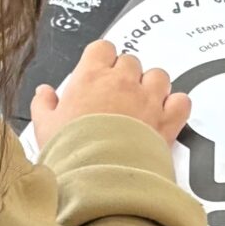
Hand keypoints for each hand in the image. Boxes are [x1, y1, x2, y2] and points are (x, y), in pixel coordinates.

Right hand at [30, 39, 191, 148]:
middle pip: (130, 61)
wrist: (98, 177)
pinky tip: (164, 116)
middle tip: (116, 98)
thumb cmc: (72, 152)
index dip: (102, 60)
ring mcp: (148, 98)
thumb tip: (43, 93)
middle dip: (125, 76)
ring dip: (152, 86)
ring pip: (158, 75)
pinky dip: (176, 106)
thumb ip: (43, 105)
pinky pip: (181, 100)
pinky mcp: (167, 119)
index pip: (102, 48)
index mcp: (90, 77)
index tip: (98, 73)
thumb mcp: (44, 128)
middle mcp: (122, 81)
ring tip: (142, 106)